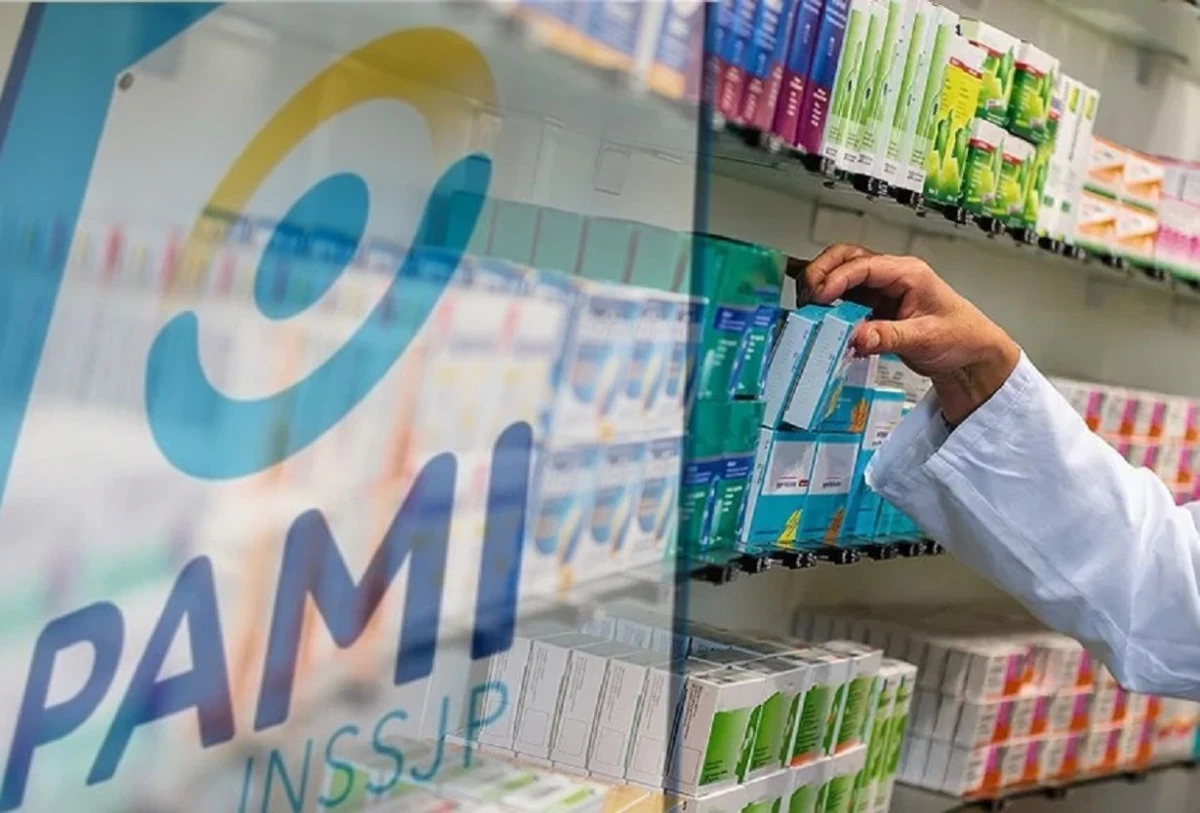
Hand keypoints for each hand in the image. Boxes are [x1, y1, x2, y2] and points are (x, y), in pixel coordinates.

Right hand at [802, 243, 1020, 424]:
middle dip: (821, 272)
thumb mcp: (926, 338)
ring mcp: (881, 291)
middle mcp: (891, 276)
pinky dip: (827, 303)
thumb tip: (856, 337)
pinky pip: (844, 298)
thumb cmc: (961, 337)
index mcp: (908, 273)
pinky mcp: (874, 308)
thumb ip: (890, 337)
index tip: (819, 297)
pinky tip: (816, 313)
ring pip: (841, 274)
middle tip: (806, 296)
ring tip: (806, 306)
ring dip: (820, 285)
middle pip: (846, 258)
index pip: (863, 265)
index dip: (836, 278)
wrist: (971, 355)